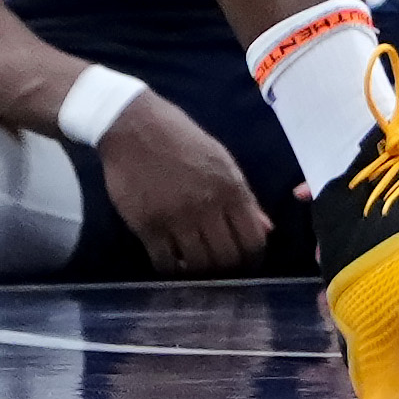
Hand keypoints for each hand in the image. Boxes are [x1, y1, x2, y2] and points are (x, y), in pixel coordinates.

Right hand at [96, 87, 274, 273]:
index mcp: (230, 188)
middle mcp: (206, 207)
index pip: (253, 241)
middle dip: (229, 270)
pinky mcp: (147, 227)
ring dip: (202, 273)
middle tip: (223, 270)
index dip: (253, 259)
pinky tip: (174, 262)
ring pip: (199, 267)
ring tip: (198, 268)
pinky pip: (165, 264)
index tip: (247, 263)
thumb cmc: (181, 137)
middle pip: (227, 260)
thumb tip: (265, 229)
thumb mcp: (220, 159)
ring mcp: (175, 219)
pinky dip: (173, 270)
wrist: (133, 125)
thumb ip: (244, 196)